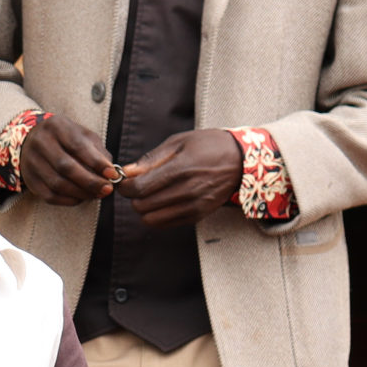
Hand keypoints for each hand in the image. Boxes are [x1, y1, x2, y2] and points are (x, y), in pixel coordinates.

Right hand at [18, 113, 116, 205]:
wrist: (32, 139)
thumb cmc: (64, 137)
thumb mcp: (81, 134)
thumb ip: (97, 151)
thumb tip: (111, 172)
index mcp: (56, 127)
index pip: (78, 146)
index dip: (96, 162)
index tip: (112, 174)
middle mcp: (41, 143)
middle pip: (66, 167)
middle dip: (90, 181)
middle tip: (107, 189)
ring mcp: (32, 163)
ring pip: (57, 184)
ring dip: (81, 193)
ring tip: (97, 194)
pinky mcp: (30, 180)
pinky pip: (49, 195)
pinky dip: (68, 200)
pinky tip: (80, 198)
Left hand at [118, 129, 241, 229]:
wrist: (240, 161)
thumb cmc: (208, 146)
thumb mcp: (179, 142)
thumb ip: (151, 159)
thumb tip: (127, 172)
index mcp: (181, 168)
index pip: (141, 188)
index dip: (126, 187)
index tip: (125, 181)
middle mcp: (188, 190)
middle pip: (142, 205)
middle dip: (134, 197)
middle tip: (138, 186)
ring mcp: (193, 206)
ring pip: (151, 219)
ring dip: (144, 208)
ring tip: (150, 194)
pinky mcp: (197, 216)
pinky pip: (165, 224)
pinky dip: (157, 215)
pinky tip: (162, 202)